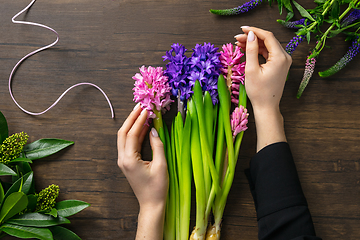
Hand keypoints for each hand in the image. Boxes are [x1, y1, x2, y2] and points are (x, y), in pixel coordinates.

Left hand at [117, 104, 167, 238]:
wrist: (151, 205)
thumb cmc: (157, 188)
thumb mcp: (161, 165)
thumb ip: (157, 146)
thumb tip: (154, 129)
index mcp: (129, 159)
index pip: (132, 134)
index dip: (139, 120)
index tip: (146, 109)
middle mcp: (122, 159)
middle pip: (123, 133)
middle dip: (131, 118)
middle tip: (140, 106)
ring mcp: (123, 161)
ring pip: (124, 137)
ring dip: (132, 124)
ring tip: (141, 113)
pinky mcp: (127, 163)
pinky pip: (128, 144)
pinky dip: (134, 133)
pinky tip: (143, 127)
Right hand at [235, 27, 289, 150]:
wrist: (267, 107)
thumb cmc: (259, 92)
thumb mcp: (251, 70)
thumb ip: (251, 50)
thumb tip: (250, 35)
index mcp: (280, 57)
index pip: (267, 37)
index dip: (254, 30)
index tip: (242, 29)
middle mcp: (285, 58)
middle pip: (268, 40)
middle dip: (252, 37)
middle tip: (237, 37)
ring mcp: (283, 62)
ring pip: (268, 46)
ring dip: (254, 44)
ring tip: (239, 43)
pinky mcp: (280, 66)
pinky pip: (269, 54)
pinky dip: (259, 51)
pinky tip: (248, 49)